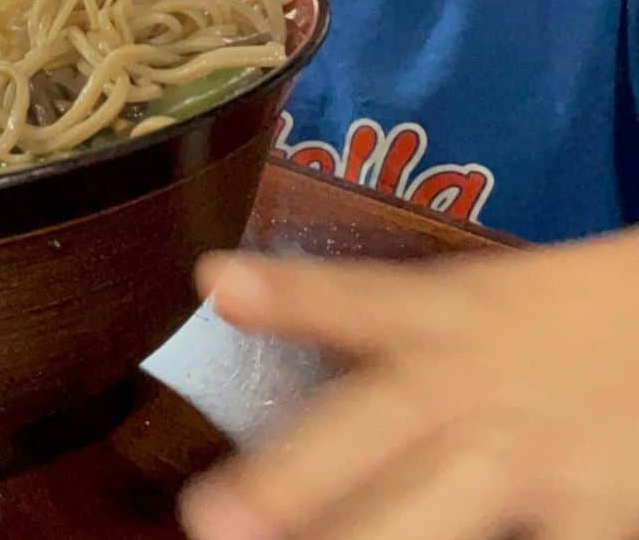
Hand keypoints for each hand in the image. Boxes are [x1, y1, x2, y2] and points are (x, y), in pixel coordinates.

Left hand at [180, 234, 638, 538]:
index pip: (358, 298)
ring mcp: (530, 463)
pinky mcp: (591, 520)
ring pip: (436, 518)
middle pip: (373, 428)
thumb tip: (288, 338)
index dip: (289, 294)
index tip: (217, 283)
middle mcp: (474, 387)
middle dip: (291, 479)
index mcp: (447, 316)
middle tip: (208, 517)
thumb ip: (397, 329)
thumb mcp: (480, 300)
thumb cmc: (565, 318)